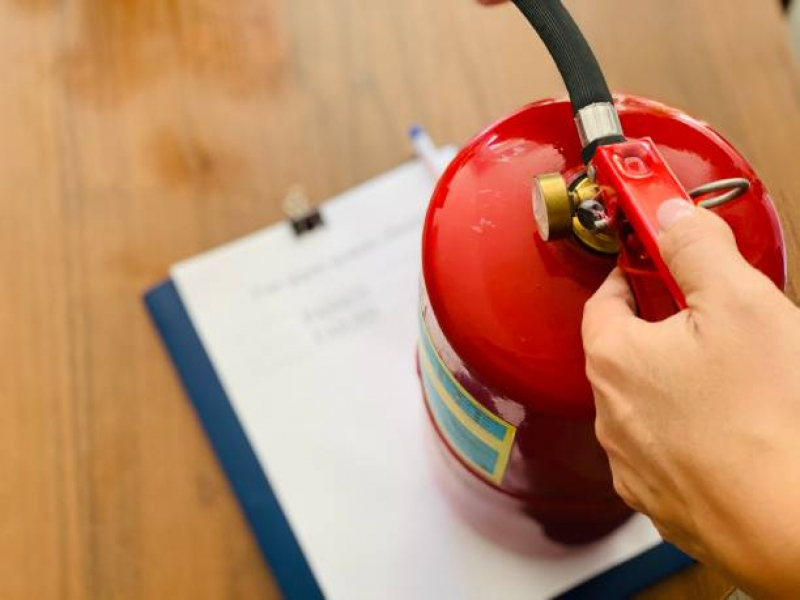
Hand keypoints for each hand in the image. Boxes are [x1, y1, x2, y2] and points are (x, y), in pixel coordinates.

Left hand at [582, 202, 799, 597]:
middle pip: (622, 351)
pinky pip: (663, 450)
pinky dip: (685, 433)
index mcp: (614, 358)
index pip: (603, 299)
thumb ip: (696, 249)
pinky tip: (729, 431)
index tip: (652, 265)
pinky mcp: (660, 499)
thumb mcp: (739, 303)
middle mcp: (609, 413)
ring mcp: (631, 462)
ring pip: (642, 403)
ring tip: (726, 379)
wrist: (788, 523)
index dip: (630, 274)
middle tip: (702, 318)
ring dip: (670, 383)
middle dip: (656, 327)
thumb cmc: (766, 418)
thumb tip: (669, 214)